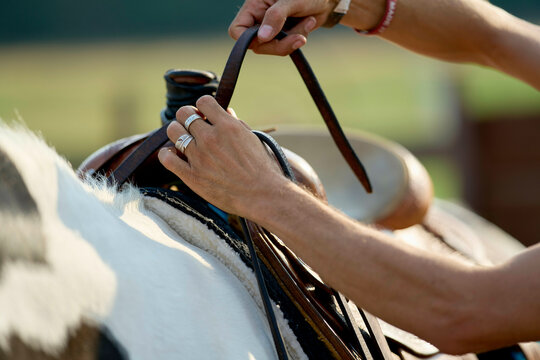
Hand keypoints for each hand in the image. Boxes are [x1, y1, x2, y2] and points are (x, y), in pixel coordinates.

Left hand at [158, 95, 287, 216]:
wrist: (262, 195)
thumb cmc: (261, 167)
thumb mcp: (252, 139)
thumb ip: (235, 123)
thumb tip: (225, 111)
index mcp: (227, 126)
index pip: (203, 102)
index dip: (203, 107)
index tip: (205, 115)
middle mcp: (210, 138)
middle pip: (184, 113)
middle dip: (187, 117)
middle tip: (193, 127)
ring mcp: (199, 157)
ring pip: (174, 131)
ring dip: (177, 132)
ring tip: (185, 140)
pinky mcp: (192, 175)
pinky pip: (167, 158)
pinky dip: (167, 154)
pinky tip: (174, 155)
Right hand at [229, 0, 337, 55]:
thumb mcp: (291, 1)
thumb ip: (275, 17)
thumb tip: (262, 37)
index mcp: (254, 6)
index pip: (237, 30)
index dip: (246, 40)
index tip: (266, 38)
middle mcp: (259, 19)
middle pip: (257, 45)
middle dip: (280, 44)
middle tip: (299, 38)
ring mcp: (271, 29)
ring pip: (273, 48)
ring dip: (293, 39)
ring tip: (309, 21)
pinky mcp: (282, 36)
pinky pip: (286, 47)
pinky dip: (298, 39)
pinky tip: (308, 23)